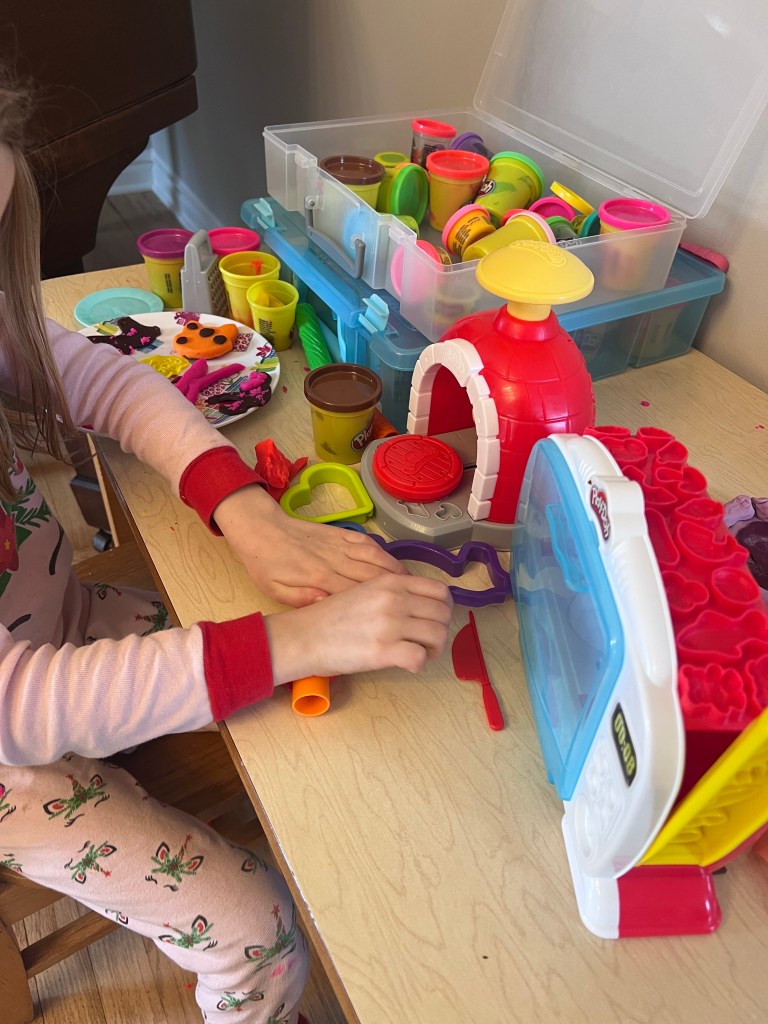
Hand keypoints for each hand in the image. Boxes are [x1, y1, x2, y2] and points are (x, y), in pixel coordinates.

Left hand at [213, 485, 406, 606]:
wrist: (261, 528)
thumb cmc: (267, 564)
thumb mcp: (277, 589)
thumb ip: (303, 599)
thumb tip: (329, 604)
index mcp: (319, 576)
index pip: (356, 594)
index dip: (379, 607)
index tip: (398, 619)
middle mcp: (335, 558)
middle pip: (374, 577)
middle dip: (398, 592)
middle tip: (417, 607)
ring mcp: (340, 544)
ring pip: (377, 559)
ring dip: (398, 574)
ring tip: (415, 590)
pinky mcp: (341, 533)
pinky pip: (370, 544)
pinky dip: (386, 555)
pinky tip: (396, 567)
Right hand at [264, 573, 453, 683]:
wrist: (305, 635)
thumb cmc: (333, 616)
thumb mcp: (366, 591)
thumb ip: (395, 593)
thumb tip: (423, 607)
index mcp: (392, 582)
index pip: (440, 591)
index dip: (443, 609)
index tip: (433, 620)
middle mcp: (395, 599)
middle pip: (443, 614)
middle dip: (440, 631)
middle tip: (425, 642)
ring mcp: (390, 624)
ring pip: (438, 635)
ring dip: (433, 649)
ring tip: (418, 654)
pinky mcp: (383, 651)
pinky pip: (420, 658)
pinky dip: (419, 664)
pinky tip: (405, 664)